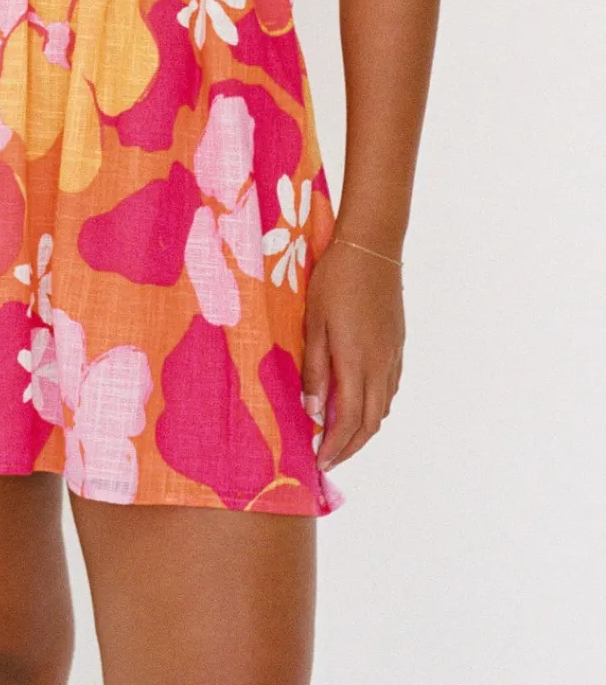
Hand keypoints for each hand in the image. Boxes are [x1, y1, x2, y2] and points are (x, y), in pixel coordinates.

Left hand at [301, 235, 404, 472]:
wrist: (371, 248)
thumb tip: (314, 411)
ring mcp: (392, 356)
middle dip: (349, 447)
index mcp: (356, 363)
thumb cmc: (335, 281)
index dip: (335, 446)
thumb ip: (315, 368)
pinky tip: (360, 403)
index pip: (348, 421)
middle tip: (328, 459)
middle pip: (369, 423)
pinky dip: (375, 407)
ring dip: (363, 429)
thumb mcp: (314, 322)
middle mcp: (380, 366)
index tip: (320, 462)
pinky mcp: (397, 345)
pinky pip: (389, 389)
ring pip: (382, 407)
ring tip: (340, 437)